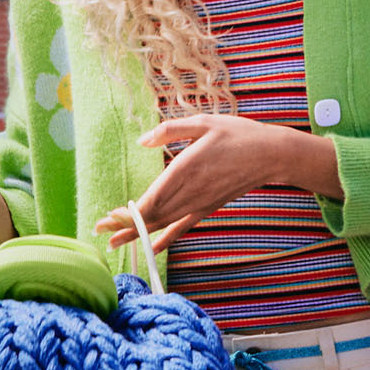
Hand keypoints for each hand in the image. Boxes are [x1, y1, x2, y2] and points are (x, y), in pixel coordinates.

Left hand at [95, 114, 338, 251]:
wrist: (271, 155)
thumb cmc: (237, 133)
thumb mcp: (203, 122)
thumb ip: (169, 130)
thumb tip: (141, 141)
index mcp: (186, 168)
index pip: (152, 199)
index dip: (128, 213)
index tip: (108, 218)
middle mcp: (191, 192)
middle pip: (153, 215)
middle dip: (124, 225)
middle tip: (98, 231)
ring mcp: (200, 203)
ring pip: (164, 223)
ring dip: (138, 233)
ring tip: (114, 242)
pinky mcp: (208, 208)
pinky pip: (183, 228)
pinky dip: (166, 239)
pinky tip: (151, 247)